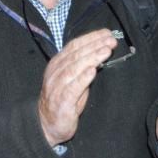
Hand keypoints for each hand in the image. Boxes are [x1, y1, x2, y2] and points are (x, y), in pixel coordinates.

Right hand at [37, 29, 116, 145]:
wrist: (46, 124)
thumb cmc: (63, 100)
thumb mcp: (72, 79)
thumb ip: (82, 67)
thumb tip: (101, 53)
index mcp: (57, 63)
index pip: (74, 46)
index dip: (91, 38)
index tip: (106, 33)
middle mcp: (56, 72)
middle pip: (76, 54)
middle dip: (95, 45)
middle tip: (111, 40)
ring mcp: (57, 86)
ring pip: (75, 67)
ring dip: (92, 57)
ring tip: (106, 51)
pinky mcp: (61, 101)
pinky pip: (73, 87)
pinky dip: (83, 78)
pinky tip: (93, 70)